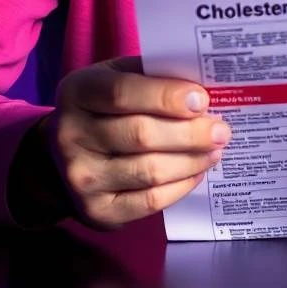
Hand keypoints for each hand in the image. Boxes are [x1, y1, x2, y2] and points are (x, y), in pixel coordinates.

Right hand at [48, 56, 229, 227]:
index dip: (166, 96)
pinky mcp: (97, 211)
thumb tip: (201, 89)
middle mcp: (70, 135)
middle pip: (141, 134)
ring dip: (191, 160)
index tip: (202, 100)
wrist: (65, 157)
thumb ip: (152, 76)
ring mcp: (81, 177)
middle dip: (190, 133)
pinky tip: (196, 172)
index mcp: (77, 91)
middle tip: (221, 130)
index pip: (122, 92)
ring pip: (150, 170)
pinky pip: (150, 201)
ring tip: (215, 150)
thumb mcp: (117, 77)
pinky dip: (181, 186)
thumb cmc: (104, 108)